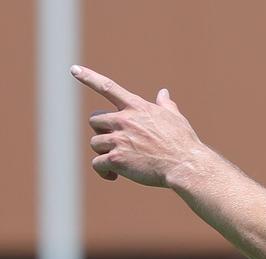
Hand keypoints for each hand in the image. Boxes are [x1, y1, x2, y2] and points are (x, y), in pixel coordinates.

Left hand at [71, 65, 202, 186]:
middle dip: (103, 132)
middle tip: (117, 144)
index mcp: (137, 107)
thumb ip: (165, 105)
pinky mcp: (117, 159)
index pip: (108, 87)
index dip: (89, 77)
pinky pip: (97, 164)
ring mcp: (119, 139)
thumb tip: (163, 93)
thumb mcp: (176, 119)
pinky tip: (114, 176)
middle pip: (95, 120)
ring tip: (122, 162)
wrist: (186, 165)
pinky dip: (103, 171)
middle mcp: (124, 120)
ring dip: (105, 153)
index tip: (74, 69)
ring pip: (96, 143)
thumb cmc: (184, 143)